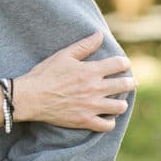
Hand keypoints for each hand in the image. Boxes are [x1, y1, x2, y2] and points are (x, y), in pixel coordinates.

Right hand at [12, 31, 134, 131]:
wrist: (31, 97)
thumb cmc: (45, 74)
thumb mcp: (63, 55)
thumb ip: (83, 46)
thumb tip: (99, 35)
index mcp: (90, 71)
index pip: (119, 64)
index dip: (124, 63)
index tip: (123, 65)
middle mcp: (94, 88)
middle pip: (124, 85)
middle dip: (129, 82)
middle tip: (128, 82)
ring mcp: (91, 106)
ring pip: (120, 107)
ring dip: (120, 102)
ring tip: (117, 101)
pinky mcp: (85, 120)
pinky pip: (107, 125)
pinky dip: (109, 122)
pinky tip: (106, 117)